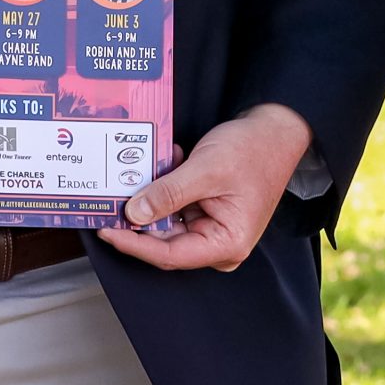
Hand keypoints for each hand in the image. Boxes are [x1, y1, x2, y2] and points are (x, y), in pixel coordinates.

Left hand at [98, 104, 312, 273]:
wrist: (277, 129)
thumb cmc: (254, 150)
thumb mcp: (206, 170)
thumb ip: (168, 194)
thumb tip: (133, 214)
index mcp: (226, 244)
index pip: (169, 255)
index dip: (134, 243)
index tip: (107, 230)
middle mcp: (220, 243)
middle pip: (165, 241)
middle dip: (141, 216)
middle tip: (114, 197)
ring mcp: (214, 229)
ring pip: (168, 222)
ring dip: (155, 195)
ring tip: (151, 167)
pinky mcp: (209, 213)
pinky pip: (177, 207)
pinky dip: (168, 187)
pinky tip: (169, 162)